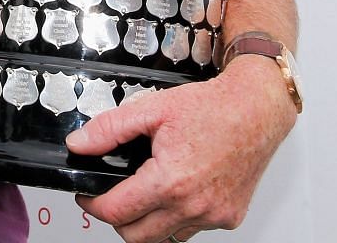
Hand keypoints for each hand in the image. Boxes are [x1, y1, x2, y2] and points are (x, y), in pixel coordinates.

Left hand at [68, 60, 296, 241]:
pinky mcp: (229, 218)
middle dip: (118, 219)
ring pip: (166, 237)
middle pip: (137, 237)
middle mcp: (193, 206)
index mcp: (170, 182)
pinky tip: (178, 193)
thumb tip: (79, 145)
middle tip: (113, 197)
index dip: (93, 205)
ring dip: (150, 222)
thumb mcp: (151, 109)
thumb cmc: (213, 107)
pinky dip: (179, 218)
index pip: (116, 213)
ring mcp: (213, 216)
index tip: (87, 197)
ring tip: (145, 192)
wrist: (257, 109)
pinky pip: (193, 230)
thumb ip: (109, 129)